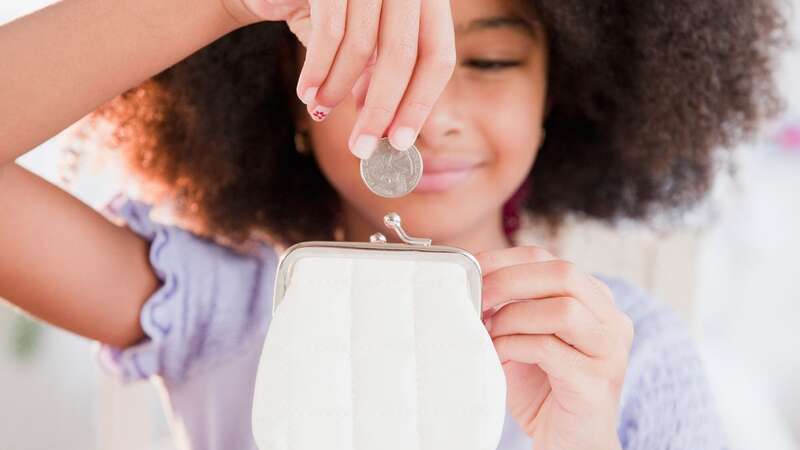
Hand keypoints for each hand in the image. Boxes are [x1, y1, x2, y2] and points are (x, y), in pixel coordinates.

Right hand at [228, 0, 456, 158]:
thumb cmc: (328, 14)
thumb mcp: (365, 45)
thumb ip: (379, 79)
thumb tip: (387, 133)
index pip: (437, 56)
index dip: (419, 103)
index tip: (399, 143)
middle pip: (403, 56)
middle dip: (380, 110)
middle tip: (361, 148)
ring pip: (362, 47)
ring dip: (338, 89)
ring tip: (319, 110)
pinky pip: (329, 32)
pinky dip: (317, 69)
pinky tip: (306, 92)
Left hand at [475, 246, 633, 449]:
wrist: (568, 444)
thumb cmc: (543, 390)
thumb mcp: (523, 337)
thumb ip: (509, 309)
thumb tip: (472, 283)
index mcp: (595, 301)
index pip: (549, 259)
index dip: (505, 259)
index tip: (472, 270)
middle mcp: (611, 320)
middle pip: (563, 274)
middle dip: (509, 281)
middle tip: (478, 298)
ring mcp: (610, 350)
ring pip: (562, 309)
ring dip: (513, 317)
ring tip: (490, 334)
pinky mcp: (598, 382)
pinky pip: (549, 348)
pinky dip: (514, 346)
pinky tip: (499, 356)